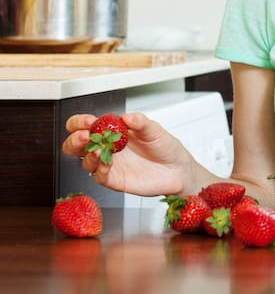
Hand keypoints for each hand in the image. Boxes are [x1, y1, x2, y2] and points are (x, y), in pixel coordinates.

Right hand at [62, 112, 192, 196]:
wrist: (177, 169)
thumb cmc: (164, 146)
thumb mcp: (154, 130)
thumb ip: (140, 122)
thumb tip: (126, 116)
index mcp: (112, 131)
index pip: (86, 125)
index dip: (80, 122)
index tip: (88, 121)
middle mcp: (106, 147)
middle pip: (76, 145)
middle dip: (75, 139)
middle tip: (84, 136)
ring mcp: (108, 164)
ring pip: (85, 161)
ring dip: (88, 155)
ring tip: (97, 150)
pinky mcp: (114, 180)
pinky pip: (99, 176)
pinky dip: (100, 170)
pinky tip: (106, 164)